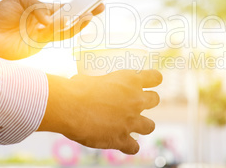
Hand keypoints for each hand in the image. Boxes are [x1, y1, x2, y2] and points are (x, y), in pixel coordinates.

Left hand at [0, 0, 103, 59]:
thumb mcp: (19, 0)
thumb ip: (39, 7)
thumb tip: (50, 21)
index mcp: (42, 11)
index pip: (64, 7)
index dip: (78, 4)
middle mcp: (46, 23)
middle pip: (70, 18)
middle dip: (86, 13)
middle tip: (100, 6)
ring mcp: (44, 34)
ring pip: (67, 28)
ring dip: (79, 22)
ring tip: (90, 15)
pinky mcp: (41, 44)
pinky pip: (56, 36)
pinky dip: (65, 29)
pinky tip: (71, 21)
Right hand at [38, 69, 161, 153]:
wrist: (70, 107)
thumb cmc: (76, 88)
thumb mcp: (93, 78)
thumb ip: (99, 83)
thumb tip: (89, 86)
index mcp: (131, 80)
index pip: (155, 77)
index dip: (153, 79)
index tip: (148, 82)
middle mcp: (136, 100)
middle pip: (155, 99)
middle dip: (148, 101)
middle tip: (135, 103)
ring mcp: (131, 121)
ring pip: (150, 126)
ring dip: (142, 125)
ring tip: (131, 125)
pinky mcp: (121, 138)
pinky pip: (134, 147)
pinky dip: (129, 146)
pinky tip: (122, 143)